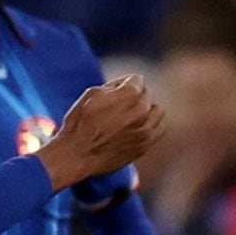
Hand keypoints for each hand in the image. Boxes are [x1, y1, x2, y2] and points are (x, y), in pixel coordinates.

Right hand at [41, 75, 163, 189]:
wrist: (77, 155)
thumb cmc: (79, 124)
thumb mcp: (91, 94)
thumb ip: (113, 86)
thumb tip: (123, 87)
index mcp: (130, 94)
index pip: (137, 79)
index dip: (123, 83)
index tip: (113, 93)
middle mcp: (142, 110)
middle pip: (147, 94)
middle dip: (134, 97)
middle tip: (117, 107)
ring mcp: (146, 129)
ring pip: (156, 110)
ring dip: (146, 110)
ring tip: (130, 117)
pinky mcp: (146, 144)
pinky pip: (158, 128)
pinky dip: (150, 126)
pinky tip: (137, 128)